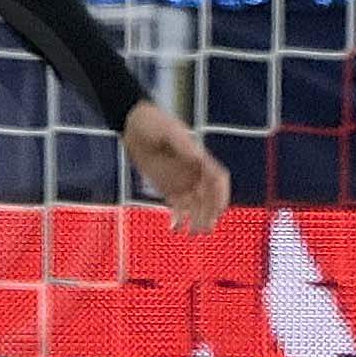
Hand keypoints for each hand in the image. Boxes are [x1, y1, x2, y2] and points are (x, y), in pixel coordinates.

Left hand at [120, 98, 231, 233]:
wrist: (134, 125)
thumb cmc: (153, 123)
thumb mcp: (168, 131)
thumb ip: (182, 145)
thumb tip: (197, 157)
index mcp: (200, 158)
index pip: (218, 179)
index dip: (221, 194)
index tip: (219, 209)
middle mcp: (195, 172)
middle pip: (208, 197)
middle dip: (208, 214)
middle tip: (204, 229)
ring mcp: (183, 181)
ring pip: (195, 205)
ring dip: (196, 220)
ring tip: (192, 233)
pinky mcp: (168, 188)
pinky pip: (178, 206)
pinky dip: (178, 218)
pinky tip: (174, 228)